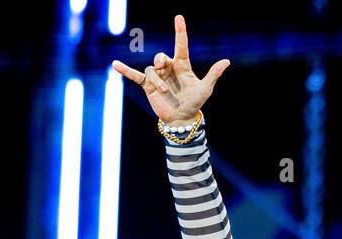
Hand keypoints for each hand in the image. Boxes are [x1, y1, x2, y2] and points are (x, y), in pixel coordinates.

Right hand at [112, 14, 228, 124]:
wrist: (182, 118)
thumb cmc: (195, 102)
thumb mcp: (205, 88)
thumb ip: (214, 74)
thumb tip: (226, 61)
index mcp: (182, 66)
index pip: (181, 45)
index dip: (180, 31)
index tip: (179, 17)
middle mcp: (168, 68)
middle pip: (160, 57)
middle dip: (161, 61)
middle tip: (163, 67)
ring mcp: (157, 76)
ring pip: (151, 70)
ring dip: (158, 81)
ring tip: (166, 92)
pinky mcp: (148, 85)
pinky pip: (134, 75)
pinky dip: (125, 70)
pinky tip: (115, 65)